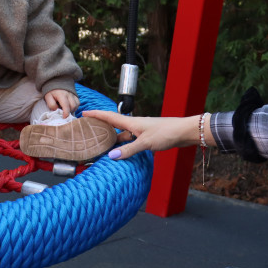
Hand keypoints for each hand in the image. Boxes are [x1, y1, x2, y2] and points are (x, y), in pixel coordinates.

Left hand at [44, 89, 78, 116]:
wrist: (56, 82)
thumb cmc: (51, 91)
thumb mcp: (48, 97)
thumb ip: (51, 104)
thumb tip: (56, 110)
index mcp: (61, 95)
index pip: (66, 105)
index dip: (66, 113)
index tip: (64, 117)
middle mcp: (69, 94)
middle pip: (73, 106)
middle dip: (69, 112)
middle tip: (63, 114)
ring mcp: (73, 94)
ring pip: (76, 105)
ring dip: (72, 110)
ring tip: (66, 110)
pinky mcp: (75, 95)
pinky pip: (78, 103)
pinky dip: (75, 107)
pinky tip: (69, 107)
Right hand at [82, 109, 212, 160]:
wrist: (184, 132)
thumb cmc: (166, 133)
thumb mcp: (146, 143)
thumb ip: (129, 150)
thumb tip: (111, 156)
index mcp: (131, 122)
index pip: (109, 116)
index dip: (96, 114)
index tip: (84, 112)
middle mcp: (134, 125)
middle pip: (114, 126)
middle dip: (101, 128)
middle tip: (89, 131)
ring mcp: (141, 131)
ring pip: (123, 135)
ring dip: (114, 140)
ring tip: (102, 147)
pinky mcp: (147, 138)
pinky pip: (131, 141)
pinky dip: (125, 146)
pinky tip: (123, 153)